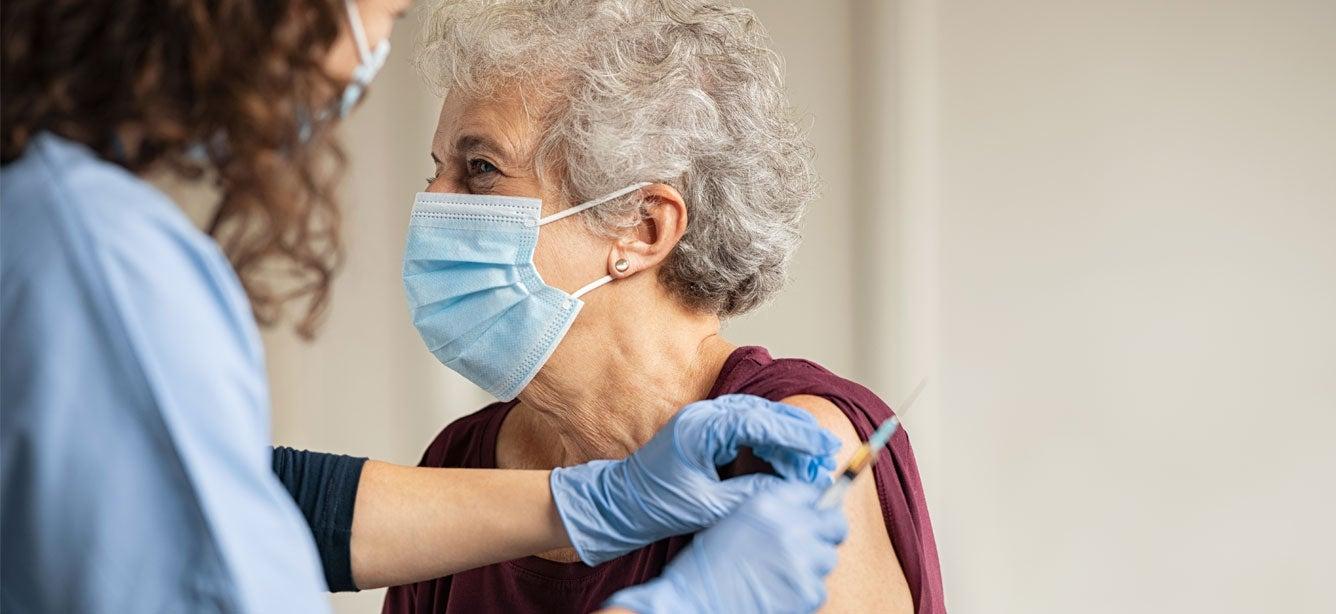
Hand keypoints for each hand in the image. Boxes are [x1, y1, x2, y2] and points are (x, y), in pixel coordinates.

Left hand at [550, 394, 839, 564]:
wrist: (620, 503)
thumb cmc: (655, 504)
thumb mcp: (708, 506)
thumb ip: (751, 494)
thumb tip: (790, 489)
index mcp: (700, 428)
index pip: (760, 422)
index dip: (796, 435)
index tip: (823, 447)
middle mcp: (703, 415)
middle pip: (763, 413)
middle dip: (797, 433)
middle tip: (827, 452)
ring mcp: (703, 420)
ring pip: (757, 418)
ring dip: (786, 436)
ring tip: (813, 457)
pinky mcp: (705, 430)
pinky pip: (745, 427)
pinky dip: (769, 440)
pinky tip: (785, 458)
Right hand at [605, 481, 847, 613]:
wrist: (694, 604)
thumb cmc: (706, 569)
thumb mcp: (733, 522)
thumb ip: (771, 513)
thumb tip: (805, 514)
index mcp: (768, 505)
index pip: (813, 493)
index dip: (817, 506)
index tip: (817, 515)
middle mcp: (789, 527)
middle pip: (835, 523)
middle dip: (827, 533)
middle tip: (811, 545)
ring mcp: (802, 560)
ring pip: (827, 559)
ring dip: (812, 566)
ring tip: (781, 575)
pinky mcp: (807, 591)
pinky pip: (819, 588)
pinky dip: (803, 593)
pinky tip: (778, 593)